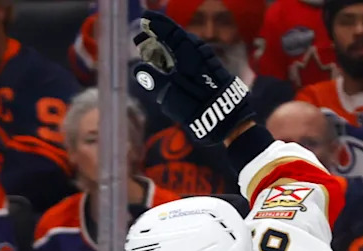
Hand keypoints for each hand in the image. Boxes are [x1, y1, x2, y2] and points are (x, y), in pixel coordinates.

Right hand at [132, 11, 253, 145]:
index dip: (157, 24)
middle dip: (155, 37)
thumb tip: (137, 69)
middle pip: (174, 40)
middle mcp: (196, 56)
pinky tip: (165, 66)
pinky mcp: (203, 79)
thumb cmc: (198, 106)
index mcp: (189, 53)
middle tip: (138, 38)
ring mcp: (200, 67)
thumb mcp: (172, 95)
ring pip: (179, 52)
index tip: (143, 18)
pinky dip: (172, 61)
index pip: (171, 31)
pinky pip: (185, 64)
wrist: (225, 120)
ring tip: (148, 51)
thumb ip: (154, 80)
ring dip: (163, 49)